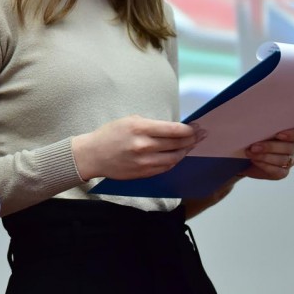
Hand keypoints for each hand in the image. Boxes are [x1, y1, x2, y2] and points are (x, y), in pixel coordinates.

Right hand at [72, 115, 199, 180]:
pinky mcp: (144, 172)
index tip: (196, 127)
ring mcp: (144, 161)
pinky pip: (166, 167)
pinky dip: (174, 161)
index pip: (173, 129)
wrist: (93, 155)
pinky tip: (178, 155)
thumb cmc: (110, 135)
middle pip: (177, 143)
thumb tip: (172, 128)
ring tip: (191, 146)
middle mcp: (143, 145)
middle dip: (192, 139)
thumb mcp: (128, 120)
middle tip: (200, 135)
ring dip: (185, 151)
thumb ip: (151, 124)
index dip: (188, 129)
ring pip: (175, 157)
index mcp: (140, 128)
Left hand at [241, 126, 293, 180]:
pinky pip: (278, 171)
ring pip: (283, 159)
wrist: (242, 155)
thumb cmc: (250, 136)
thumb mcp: (256, 127)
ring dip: (265, 156)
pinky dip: (265, 166)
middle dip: (271, 147)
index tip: (279, 134)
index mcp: (291, 133)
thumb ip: (262, 123)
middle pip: (291, 147)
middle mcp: (292, 147)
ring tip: (250, 152)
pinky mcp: (281, 172)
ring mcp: (288, 161)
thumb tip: (255, 118)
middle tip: (254, 146)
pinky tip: (254, 161)